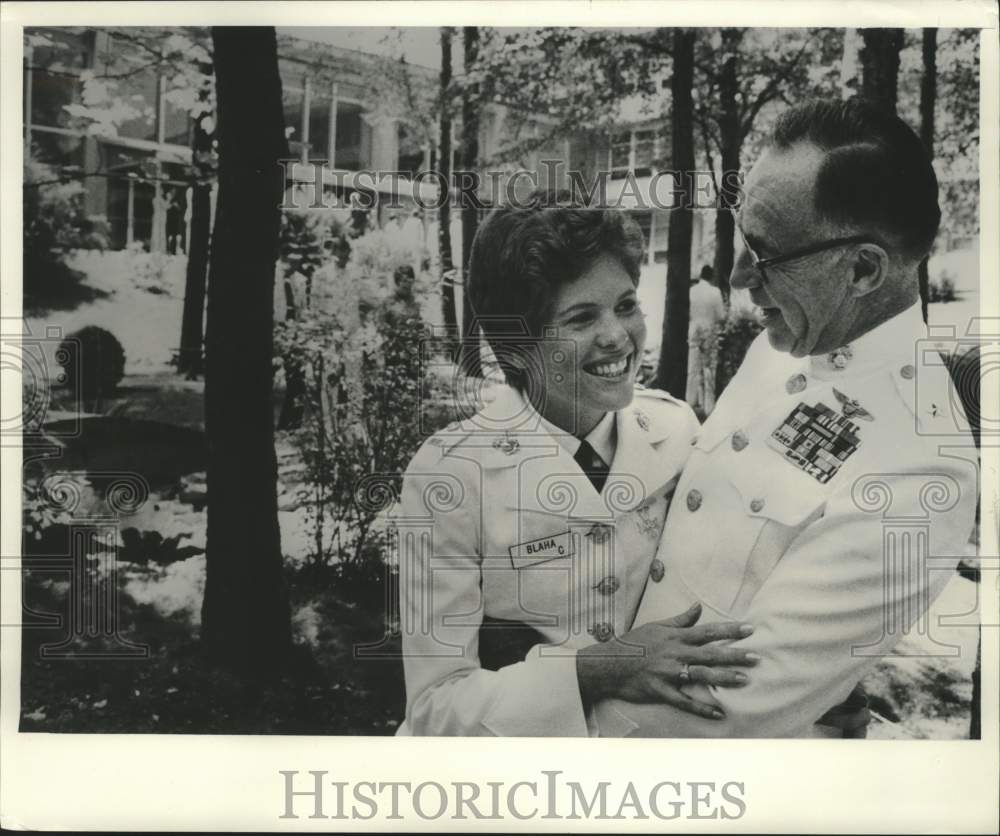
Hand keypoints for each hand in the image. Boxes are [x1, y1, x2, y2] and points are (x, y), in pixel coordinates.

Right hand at [576, 602, 757, 719]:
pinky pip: (684, 702)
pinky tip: (719, 714)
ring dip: (723, 678)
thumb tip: (697, 606)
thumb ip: (680, 620)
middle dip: (734, 655)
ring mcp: (668, 673)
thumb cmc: (633, 643)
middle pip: (709, 653)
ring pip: (701, 675)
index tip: (750, 630)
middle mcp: (675, 654)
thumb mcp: (656, 627)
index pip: (707, 631)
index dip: (729, 630)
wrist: (608, 664)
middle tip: (756, 657)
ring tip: (744, 680)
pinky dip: (701, 708)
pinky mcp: (660, 691)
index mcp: (675, 637)